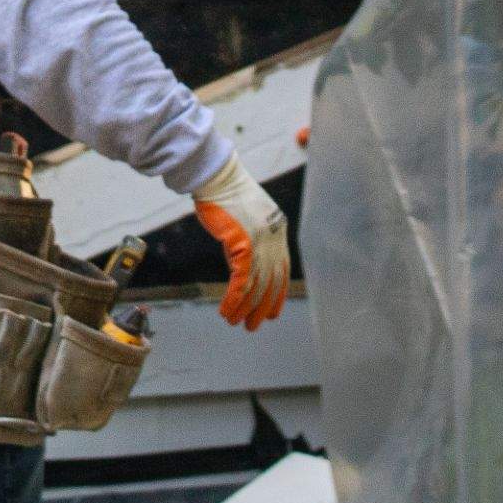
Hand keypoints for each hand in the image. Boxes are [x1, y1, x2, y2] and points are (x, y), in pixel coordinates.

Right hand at [191, 156, 289, 329]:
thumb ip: (255, 236)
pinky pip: (242, 281)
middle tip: (253, 325)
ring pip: (257, 286)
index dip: (278, 294)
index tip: (272, 312)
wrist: (219, 177)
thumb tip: (247, 259)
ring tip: (236, 322)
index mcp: (279, 230)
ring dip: (246, 308)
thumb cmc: (228, 192)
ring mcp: (261, 242)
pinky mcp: (244, 245)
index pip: (283, 270)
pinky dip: (234, 299)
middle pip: (271, 282)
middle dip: (262, 307)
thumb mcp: (249, 215)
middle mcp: (274, 239)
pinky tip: (227, 310)